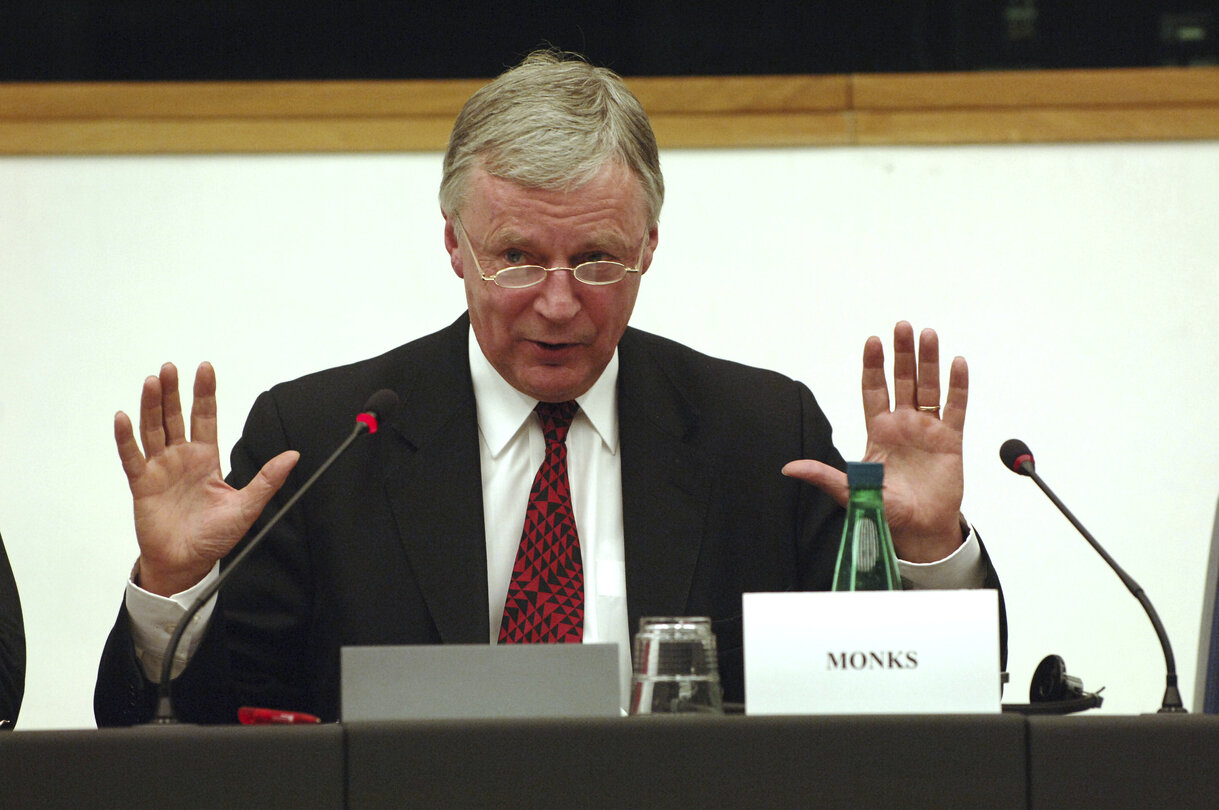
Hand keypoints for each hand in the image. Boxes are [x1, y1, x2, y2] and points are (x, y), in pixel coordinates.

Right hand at [114, 362, 298, 595]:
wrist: (186, 564)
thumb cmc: (214, 537)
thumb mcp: (247, 506)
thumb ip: (267, 479)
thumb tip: (293, 456)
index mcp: (207, 459)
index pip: (205, 418)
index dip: (204, 394)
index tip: (205, 369)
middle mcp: (182, 458)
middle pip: (175, 417)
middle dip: (173, 392)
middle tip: (171, 368)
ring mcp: (160, 469)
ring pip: (153, 430)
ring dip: (151, 406)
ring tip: (152, 381)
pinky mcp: (142, 484)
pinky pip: (132, 457)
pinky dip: (126, 438)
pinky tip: (123, 418)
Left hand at [783, 321, 965, 562]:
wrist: (919, 530)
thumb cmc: (885, 512)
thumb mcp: (851, 492)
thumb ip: (824, 476)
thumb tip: (788, 468)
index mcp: (877, 431)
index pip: (873, 390)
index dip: (873, 366)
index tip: (872, 340)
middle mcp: (902, 425)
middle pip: (902, 380)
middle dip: (901, 354)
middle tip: (901, 325)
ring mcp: (927, 430)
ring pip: (928, 387)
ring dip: (928, 361)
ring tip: (928, 333)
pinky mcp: (950, 441)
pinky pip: (955, 408)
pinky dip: (957, 386)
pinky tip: (957, 362)